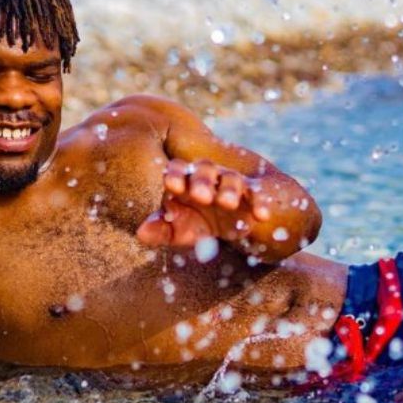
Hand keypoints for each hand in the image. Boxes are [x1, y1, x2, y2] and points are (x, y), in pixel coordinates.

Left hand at [137, 159, 270, 247]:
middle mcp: (208, 177)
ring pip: (231, 178)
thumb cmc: (194, 223)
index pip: (178, 169)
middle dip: (202, 181)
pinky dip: (259, 203)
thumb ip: (161, 230)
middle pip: (205, 169)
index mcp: (185, 181)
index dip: (175, 175)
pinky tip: (261, 215)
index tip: (172, 186)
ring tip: (227, 204)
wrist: (227, 226)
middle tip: (200, 196)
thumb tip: (141, 233)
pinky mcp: (249, 197)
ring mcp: (230, 184)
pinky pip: (255, 195)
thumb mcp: (178, 230)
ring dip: (229, 189)